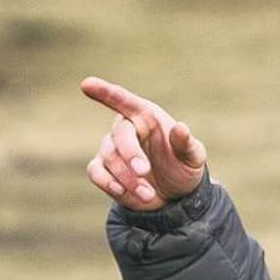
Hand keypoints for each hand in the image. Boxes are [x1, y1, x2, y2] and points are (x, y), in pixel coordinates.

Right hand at [80, 76, 207, 212]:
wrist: (174, 195)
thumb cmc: (183, 167)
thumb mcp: (193, 157)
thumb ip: (186, 143)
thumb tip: (181, 128)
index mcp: (146, 116)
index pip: (123, 100)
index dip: (105, 92)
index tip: (86, 84)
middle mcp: (126, 128)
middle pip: (119, 134)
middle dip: (130, 154)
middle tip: (144, 171)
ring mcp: (111, 148)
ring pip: (109, 157)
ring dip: (128, 177)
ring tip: (148, 194)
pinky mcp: (103, 169)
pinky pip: (96, 172)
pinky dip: (108, 182)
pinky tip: (122, 192)